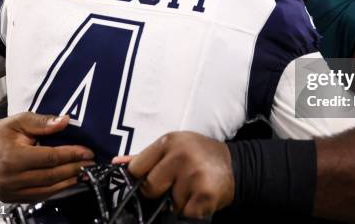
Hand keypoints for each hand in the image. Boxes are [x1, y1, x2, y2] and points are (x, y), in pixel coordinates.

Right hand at [0, 112, 94, 201]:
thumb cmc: (3, 132)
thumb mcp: (20, 120)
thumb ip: (43, 122)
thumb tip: (65, 121)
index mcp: (11, 158)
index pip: (50, 158)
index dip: (71, 155)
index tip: (88, 152)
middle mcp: (10, 178)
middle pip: (51, 176)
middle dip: (74, 168)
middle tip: (91, 163)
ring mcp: (9, 191)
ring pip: (47, 189)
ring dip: (69, 181)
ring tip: (85, 172)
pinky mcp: (11, 198)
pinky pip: (39, 196)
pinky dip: (56, 189)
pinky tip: (69, 180)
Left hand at [114, 131, 233, 218]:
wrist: (236, 164)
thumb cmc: (200, 155)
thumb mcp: (173, 147)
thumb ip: (146, 157)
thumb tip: (117, 163)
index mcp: (168, 141)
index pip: (136, 169)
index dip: (142, 179)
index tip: (155, 180)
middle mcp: (180, 155)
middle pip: (149, 187)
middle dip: (160, 192)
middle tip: (176, 184)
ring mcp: (194, 174)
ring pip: (168, 203)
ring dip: (177, 202)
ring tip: (191, 189)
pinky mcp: (205, 194)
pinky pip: (185, 213)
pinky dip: (190, 212)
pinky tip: (199, 199)